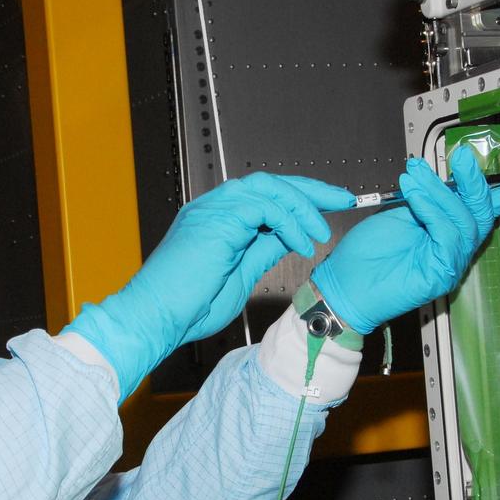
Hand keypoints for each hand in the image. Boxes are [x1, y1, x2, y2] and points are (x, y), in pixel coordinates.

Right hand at [68, 173, 354, 400]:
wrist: (155, 317)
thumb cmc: (186, 306)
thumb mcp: (240, 277)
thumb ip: (261, 252)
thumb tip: (287, 240)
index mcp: (217, 219)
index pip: (266, 196)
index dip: (301, 198)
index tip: (330, 206)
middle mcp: (214, 207)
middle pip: (271, 182)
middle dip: (312, 190)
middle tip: (343, 200)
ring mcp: (213, 210)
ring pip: (270, 188)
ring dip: (303, 207)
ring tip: (321, 232)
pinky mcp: (218, 220)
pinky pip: (265, 208)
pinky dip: (288, 223)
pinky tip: (300, 244)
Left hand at [311, 146, 499, 334]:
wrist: (344, 284)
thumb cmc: (367, 254)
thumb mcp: (401, 213)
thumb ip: (428, 198)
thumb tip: (444, 175)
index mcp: (451, 230)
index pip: (491, 206)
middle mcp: (457, 248)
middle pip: (483, 211)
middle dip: (473, 181)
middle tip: (457, 158)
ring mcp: (451, 262)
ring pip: (465, 220)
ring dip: (441, 191)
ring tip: (413, 176)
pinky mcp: (440, 274)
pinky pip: (447, 234)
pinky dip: (432, 209)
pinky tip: (413, 194)